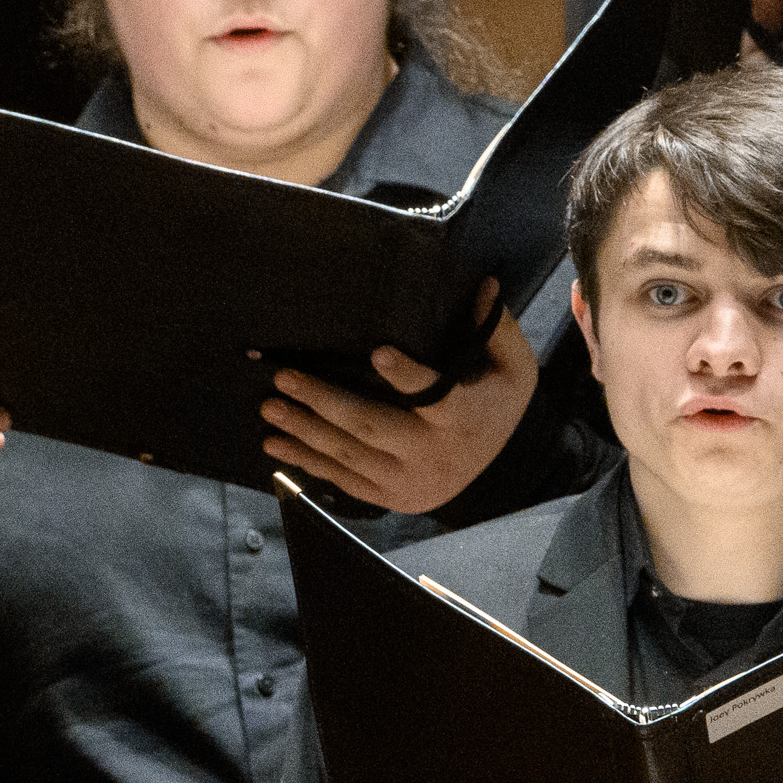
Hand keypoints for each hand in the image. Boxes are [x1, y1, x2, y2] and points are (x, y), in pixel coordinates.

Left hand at [264, 291, 538, 516]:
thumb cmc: (498, 403)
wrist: (503, 469)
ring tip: (270, 409)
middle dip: (323, 401)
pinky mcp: (389, 497)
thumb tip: (485, 285)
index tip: (378, 353)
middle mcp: (432, 453)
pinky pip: (342, 480)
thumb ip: (496, 328)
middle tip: (284, 378)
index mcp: (464, 417)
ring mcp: (408, 481)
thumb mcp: (513, 366)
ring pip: (348, 455)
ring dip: (303, 432)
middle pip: (372, 426)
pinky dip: (307, 463)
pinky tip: (277, 445)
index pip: (435, 394)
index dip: (406, 376)